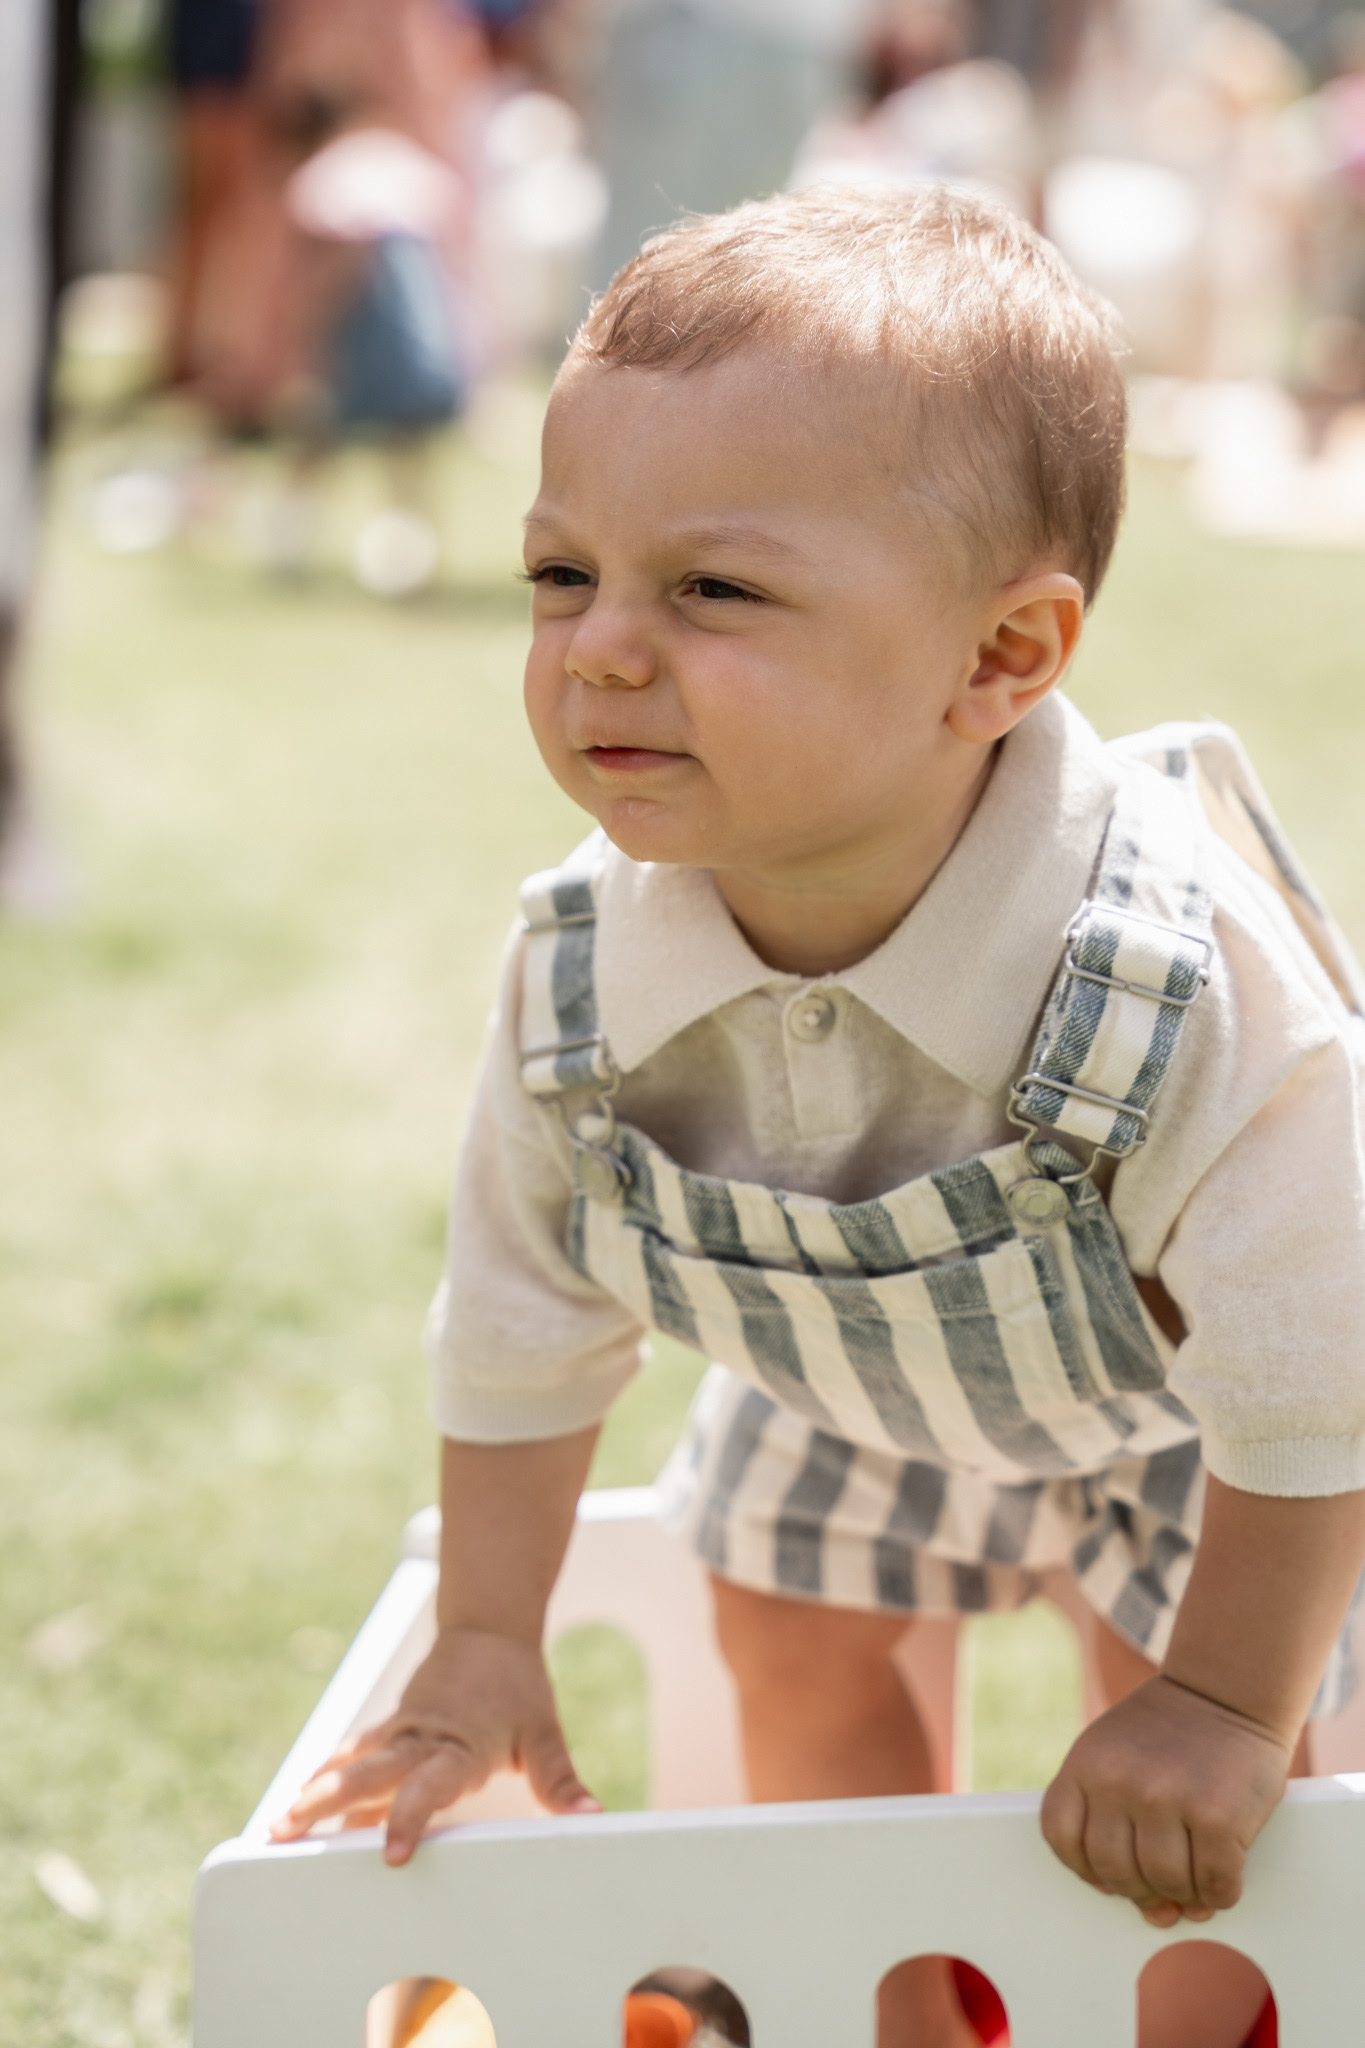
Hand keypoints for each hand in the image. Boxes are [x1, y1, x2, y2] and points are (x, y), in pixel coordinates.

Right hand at [269, 1627, 600, 1863]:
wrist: (489, 1630)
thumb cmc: (518, 1688)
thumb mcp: (543, 1734)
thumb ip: (561, 1782)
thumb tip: (593, 1818)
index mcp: (459, 1746)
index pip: (430, 1785)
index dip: (410, 1818)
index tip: (392, 1855)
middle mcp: (421, 1739)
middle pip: (371, 1774)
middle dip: (331, 1804)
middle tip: (292, 1832)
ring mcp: (399, 1733)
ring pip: (352, 1764)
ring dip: (316, 1794)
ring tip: (277, 1828)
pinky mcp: (389, 1731)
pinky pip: (352, 1756)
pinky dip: (324, 1777)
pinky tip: (296, 1804)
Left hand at [1039, 1675, 1291, 1926]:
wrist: (1228, 1691)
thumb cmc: (1171, 1731)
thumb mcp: (1115, 1751)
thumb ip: (1112, 1816)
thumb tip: (1151, 1910)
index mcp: (1086, 1765)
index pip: (1062, 1839)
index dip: (1087, 1869)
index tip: (1110, 1875)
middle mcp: (1119, 1782)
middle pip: (1116, 1872)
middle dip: (1141, 1889)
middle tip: (1163, 1885)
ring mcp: (1167, 1798)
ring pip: (1166, 1884)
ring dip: (1183, 1894)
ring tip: (1194, 1880)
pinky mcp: (1216, 1816)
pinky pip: (1214, 1884)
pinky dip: (1220, 1894)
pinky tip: (1223, 1878)